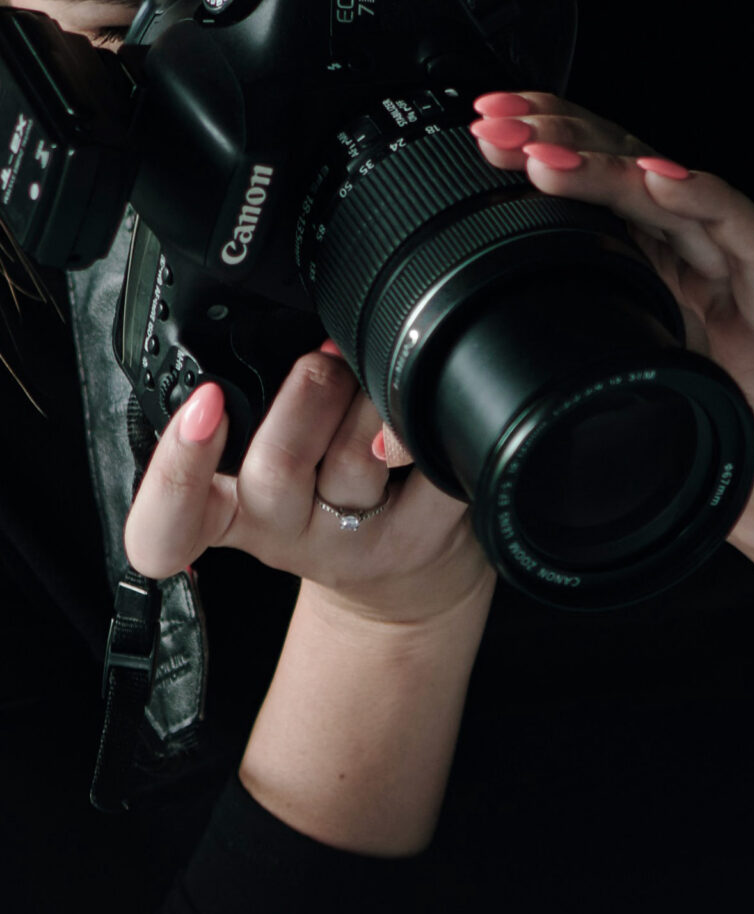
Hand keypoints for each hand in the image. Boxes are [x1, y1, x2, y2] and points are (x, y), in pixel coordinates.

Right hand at [123, 343, 493, 627]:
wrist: (403, 575)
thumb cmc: (328, 495)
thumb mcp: (273, 463)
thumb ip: (258, 412)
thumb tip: (298, 338)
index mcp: (227, 514)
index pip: (168, 526)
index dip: (175, 470)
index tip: (205, 404)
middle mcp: (282, 536)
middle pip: (276, 467)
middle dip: (307, 390)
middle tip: (325, 360)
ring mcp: (349, 545)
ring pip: (356, 457)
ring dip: (370, 396)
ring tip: (374, 377)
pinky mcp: (413, 541)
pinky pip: (424, 463)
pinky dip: (424, 421)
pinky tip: (420, 412)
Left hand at [467, 90, 753, 590]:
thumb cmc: (704, 451)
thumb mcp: (601, 404)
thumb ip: (531, 380)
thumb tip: (415, 396)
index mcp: (647, 268)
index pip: (593, 179)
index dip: (541, 140)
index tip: (481, 124)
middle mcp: (691, 256)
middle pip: (624, 166)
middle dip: (557, 135)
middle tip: (497, 123)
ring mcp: (734, 274)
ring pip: (673, 189)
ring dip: (608, 162)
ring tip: (545, 152)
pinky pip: (745, 237)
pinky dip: (703, 200)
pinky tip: (656, 179)